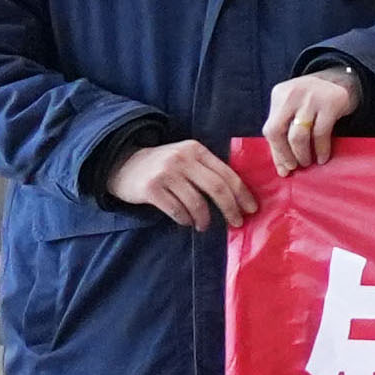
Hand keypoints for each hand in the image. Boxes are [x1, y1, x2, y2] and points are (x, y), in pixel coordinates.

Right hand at [107, 138, 254, 230]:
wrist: (122, 164)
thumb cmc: (164, 166)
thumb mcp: (186, 158)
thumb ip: (208, 170)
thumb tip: (239, 196)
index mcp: (196, 150)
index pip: (227, 173)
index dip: (242, 193)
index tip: (251, 208)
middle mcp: (182, 159)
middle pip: (217, 188)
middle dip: (231, 208)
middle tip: (237, 222)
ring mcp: (165, 173)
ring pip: (196, 202)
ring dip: (205, 218)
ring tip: (204, 225)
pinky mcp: (150, 188)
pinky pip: (176, 210)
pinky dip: (185, 219)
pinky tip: (186, 222)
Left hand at [261, 69, 365, 173]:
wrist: (344, 78)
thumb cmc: (315, 99)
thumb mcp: (295, 105)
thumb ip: (285, 127)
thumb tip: (281, 166)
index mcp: (279, 94)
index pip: (270, 128)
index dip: (276, 152)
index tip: (283, 168)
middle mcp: (292, 95)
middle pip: (277, 131)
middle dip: (284, 154)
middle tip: (294, 166)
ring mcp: (311, 98)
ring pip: (298, 135)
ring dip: (302, 154)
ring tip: (307, 162)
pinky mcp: (331, 103)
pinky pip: (321, 134)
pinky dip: (321, 149)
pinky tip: (322, 157)